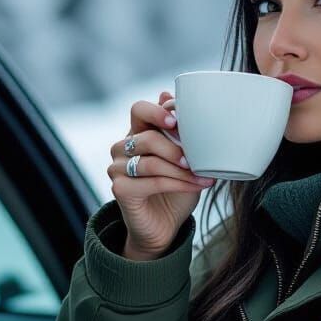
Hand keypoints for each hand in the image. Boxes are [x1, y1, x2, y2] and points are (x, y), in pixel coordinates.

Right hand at [108, 91, 215, 257]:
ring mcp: (118, 169)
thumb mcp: (184, 158)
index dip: (157, 112)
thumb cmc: (175, 189)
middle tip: (197, 160)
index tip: (177, 121)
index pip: (139, 110)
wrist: (165, 225)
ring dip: (181, 170)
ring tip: (202, 176)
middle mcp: (122, 148)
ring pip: (151, 162)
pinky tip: (196, 186)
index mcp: (137, 133)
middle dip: (176, 149)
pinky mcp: (120, 189)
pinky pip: (152, 182)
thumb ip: (178, 132)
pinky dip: (178, 184)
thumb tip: (169, 95)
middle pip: (147, 138)